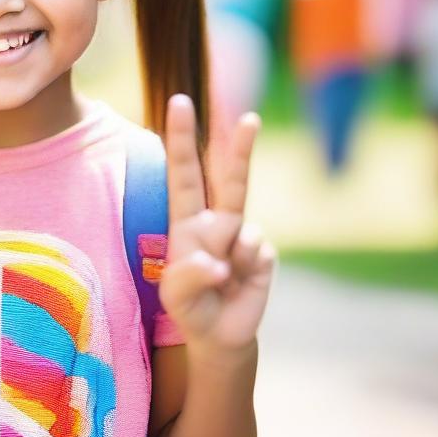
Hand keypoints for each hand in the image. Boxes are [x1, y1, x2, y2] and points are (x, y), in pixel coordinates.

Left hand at [159, 94, 276, 360]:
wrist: (219, 334)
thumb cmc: (190, 306)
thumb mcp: (174, 295)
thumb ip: (188, 275)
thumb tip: (222, 259)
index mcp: (186, 221)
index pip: (183, 173)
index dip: (182, 138)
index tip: (180, 102)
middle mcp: (215, 221)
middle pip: (227, 177)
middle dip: (239, 147)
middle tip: (249, 118)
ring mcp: (242, 236)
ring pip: (249, 215)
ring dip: (235, 244)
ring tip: (220, 277)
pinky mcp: (263, 254)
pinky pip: (256, 253)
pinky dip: (244, 271)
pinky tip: (237, 284)